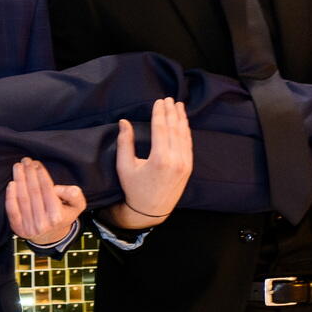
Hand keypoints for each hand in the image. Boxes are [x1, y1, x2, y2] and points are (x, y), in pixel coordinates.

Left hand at [5, 158, 85, 245]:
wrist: (50, 235)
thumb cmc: (63, 215)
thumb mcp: (77, 205)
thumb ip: (74, 194)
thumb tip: (57, 188)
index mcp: (57, 216)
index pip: (47, 190)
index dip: (41, 174)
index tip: (37, 163)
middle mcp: (43, 223)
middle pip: (34, 192)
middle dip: (29, 174)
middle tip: (26, 161)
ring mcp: (29, 227)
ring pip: (23, 199)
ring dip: (19, 180)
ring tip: (18, 167)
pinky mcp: (18, 229)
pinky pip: (12, 211)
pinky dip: (10, 197)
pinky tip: (11, 184)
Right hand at [106, 97, 192, 229]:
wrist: (150, 211)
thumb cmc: (134, 189)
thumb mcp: (125, 167)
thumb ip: (125, 143)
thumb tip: (123, 122)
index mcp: (159, 159)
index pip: (161, 128)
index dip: (160, 113)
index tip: (159, 101)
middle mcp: (175, 160)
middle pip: (174, 129)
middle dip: (171, 112)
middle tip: (169, 99)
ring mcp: (184, 164)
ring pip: (184, 135)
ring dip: (181, 119)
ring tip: (178, 106)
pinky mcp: (188, 168)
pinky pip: (188, 144)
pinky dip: (186, 131)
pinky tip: (183, 123)